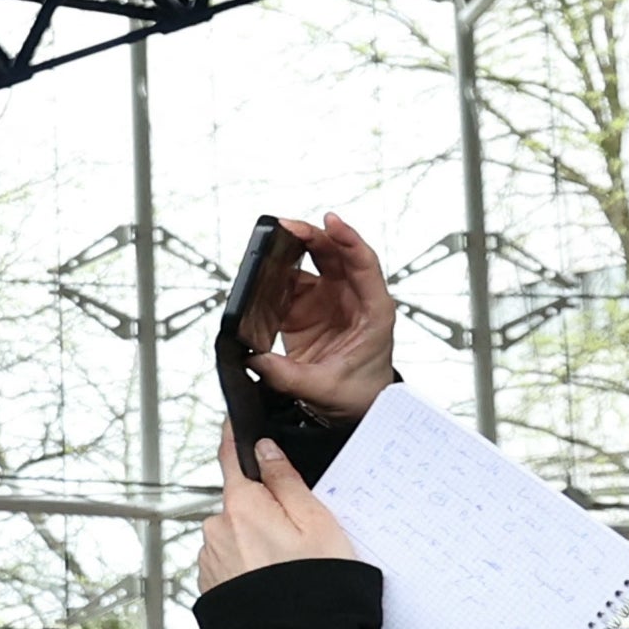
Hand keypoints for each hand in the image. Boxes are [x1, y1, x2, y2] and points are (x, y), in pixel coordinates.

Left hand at [196, 434, 354, 592]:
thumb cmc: (315, 588)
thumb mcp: (316, 523)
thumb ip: (286, 481)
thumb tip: (264, 448)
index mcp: (241, 506)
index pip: (232, 457)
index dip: (235, 438)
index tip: (233, 421)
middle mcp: (215, 530)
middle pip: (241, 503)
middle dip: (265, 511)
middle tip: (300, 537)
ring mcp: (210, 561)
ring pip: (236, 536)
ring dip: (257, 544)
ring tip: (290, 570)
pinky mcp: (210, 588)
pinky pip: (231, 565)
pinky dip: (249, 570)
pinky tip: (274, 586)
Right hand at [247, 212, 401, 413]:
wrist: (356, 407)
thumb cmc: (359, 394)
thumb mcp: (324, 389)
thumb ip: (287, 375)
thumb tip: (255, 360)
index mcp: (373, 311)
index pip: (364, 265)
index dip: (349, 239)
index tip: (332, 221)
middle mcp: (354, 298)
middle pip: (336, 254)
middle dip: (313, 236)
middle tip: (288, 226)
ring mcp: (330, 300)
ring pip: (313, 262)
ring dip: (293, 249)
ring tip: (271, 241)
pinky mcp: (308, 309)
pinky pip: (290, 283)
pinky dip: (275, 276)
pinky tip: (262, 274)